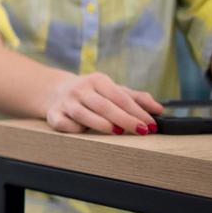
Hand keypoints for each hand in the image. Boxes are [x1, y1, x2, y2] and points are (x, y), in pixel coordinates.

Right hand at [43, 71, 162, 134]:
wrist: (54, 90)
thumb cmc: (91, 93)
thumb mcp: (113, 90)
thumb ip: (136, 98)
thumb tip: (159, 109)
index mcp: (97, 80)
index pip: (120, 97)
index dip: (137, 111)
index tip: (151, 124)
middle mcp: (80, 89)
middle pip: (103, 105)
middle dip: (124, 119)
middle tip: (141, 130)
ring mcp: (65, 102)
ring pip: (82, 114)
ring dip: (100, 123)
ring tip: (117, 132)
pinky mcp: (53, 114)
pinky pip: (63, 123)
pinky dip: (74, 129)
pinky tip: (84, 132)